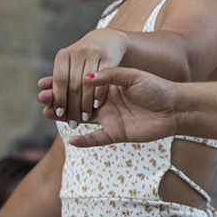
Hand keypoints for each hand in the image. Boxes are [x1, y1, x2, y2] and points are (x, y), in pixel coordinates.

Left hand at [45, 29, 129, 123]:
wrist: (107, 41)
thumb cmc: (83, 59)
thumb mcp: (70, 66)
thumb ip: (57, 81)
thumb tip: (40, 96)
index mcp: (64, 55)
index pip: (59, 80)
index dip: (59, 97)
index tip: (59, 114)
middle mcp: (78, 52)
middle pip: (73, 84)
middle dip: (72, 106)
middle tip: (72, 122)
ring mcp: (95, 53)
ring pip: (87, 84)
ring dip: (85, 104)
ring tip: (84, 118)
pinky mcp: (110, 57)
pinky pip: (103, 81)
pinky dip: (98, 95)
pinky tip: (97, 106)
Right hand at [53, 67, 185, 147]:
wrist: (176, 107)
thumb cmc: (157, 88)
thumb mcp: (134, 76)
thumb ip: (111, 76)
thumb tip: (87, 76)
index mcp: (107, 86)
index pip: (79, 85)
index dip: (62, 84)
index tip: (43, 81)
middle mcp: (105, 103)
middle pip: (75, 102)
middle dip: (57, 99)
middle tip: (40, 98)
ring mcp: (110, 119)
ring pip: (82, 119)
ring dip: (65, 117)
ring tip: (47, 114)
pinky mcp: (117, 134)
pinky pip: (97, 139)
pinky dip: (85, 141)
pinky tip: (71, 139)